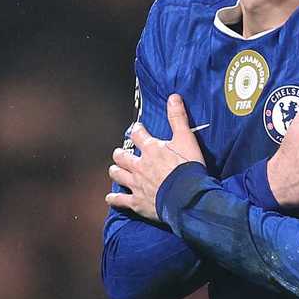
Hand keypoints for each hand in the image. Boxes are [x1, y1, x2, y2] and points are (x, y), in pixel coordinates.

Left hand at [105, 94, 205, 220]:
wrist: (187, 196)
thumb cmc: (187, 167)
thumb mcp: (186, 139)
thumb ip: (178, 118)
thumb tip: (173, 97)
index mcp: (151, 149)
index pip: (137, 134)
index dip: (136, 130)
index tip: (136, 129)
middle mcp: (139, 165)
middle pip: (122, 156)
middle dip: (120, 153)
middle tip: (121, 153)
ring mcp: (136, 184)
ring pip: (118, 174)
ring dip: (116, 171)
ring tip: (116, 169)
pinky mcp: (137, 202)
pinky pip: (120, 200)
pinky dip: (114, 198)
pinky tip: (111, 198)